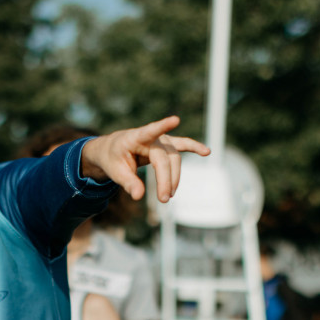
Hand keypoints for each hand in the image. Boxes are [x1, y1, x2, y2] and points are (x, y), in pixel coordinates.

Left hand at [81, 116, 210, 202]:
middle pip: (165, 159)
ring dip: (174, 178)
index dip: (162, 127)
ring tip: (169, 196)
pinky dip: (194, 148)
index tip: (175, 120)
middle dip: (166, 180)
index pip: (150, 131)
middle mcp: (152, 136)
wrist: (113, 148)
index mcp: (135, 137)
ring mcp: (162, 140)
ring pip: (174, 159)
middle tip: (164, 200)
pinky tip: (206, 152)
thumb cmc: (113, 158)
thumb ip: (127, 182)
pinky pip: (183, 146)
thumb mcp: (114, 171)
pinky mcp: (167, 145)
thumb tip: (139, 196)